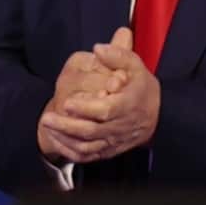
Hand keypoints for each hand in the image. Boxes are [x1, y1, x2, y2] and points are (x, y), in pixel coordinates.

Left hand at [39, 28, 159, 161]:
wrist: (158, 116)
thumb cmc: (142, 88)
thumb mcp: (136, 66)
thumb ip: (118, 55)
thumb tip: (98, 48)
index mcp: (127, 104)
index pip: (105, 110)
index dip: (85, 109)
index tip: (67, 103)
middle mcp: (120, 126)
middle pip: (91, 131)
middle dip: (66, 126)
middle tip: (47, 118)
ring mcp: (113, 141)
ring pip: (87, 146)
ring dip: (65, 139)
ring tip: (47, 127)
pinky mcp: (108, 151)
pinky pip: (87, 156)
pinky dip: (70, 151)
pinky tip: (56, 140)